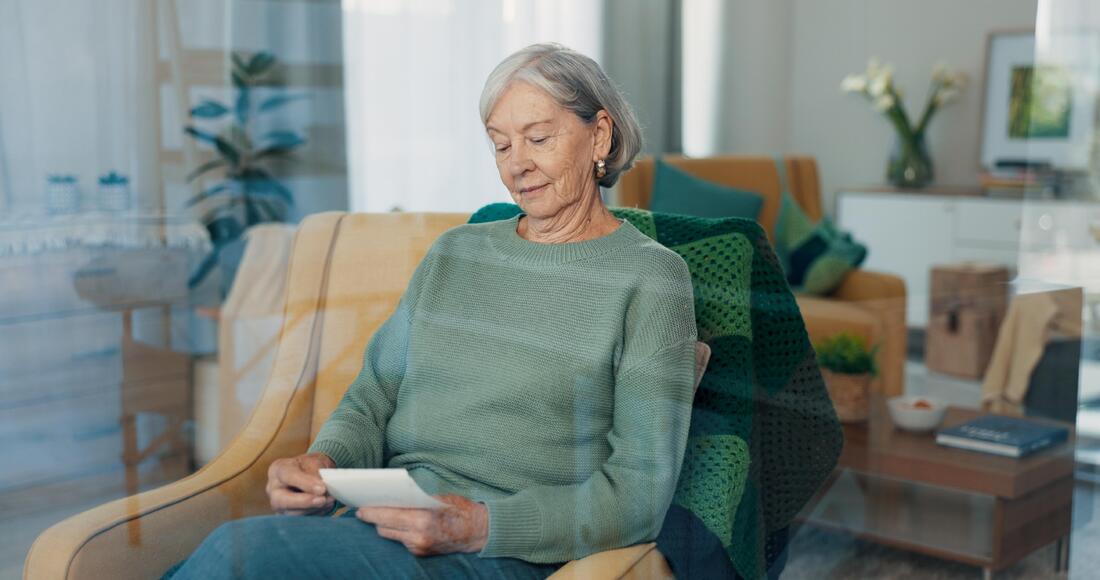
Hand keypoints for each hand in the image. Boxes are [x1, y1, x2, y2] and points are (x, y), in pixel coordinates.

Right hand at [266, 452, 335, 515]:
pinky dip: (315, 514)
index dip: (305, 483)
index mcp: (278, 470)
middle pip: (282, 500)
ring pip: (292, 513)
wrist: (310, 473)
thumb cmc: (310, 465)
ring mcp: (278, 505)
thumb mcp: (313, 461)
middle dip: (304, 502)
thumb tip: (321, 490)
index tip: (322, 488)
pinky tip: (326, 506)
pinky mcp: (287, 515)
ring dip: (313, 509)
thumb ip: (315, 473)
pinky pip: (300, 520)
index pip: (288, 476)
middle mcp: (273, 489)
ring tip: (330, 501)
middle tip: (322, 500)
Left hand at [356, 495, 488, 555]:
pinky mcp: (420, 553)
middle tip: (363, 511)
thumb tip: (390, 494)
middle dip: (373, 519)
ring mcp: (419, 547)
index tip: (359, 507)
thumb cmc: (459, 508)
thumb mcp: (437, 497)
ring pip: (389, 535)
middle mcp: (418, 536)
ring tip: (377, 516)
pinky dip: (397, 532)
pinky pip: (400, 541)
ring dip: (384, 526)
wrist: (478, 531)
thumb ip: (414, 498)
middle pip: (383, 528)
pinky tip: (396, 524)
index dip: (370, 512)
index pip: (387, 515)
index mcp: (422, 518)